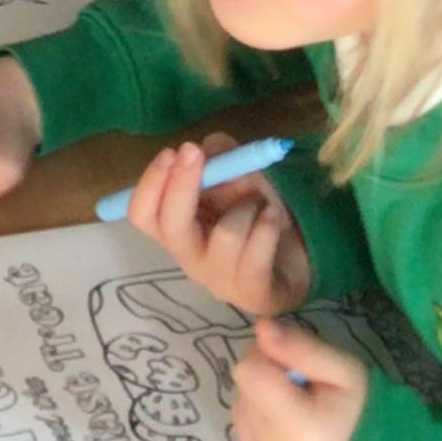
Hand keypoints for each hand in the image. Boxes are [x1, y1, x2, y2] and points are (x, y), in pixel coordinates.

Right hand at [120, 132, 312, 316]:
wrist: (299, 261)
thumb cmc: (257, 216)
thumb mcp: (238, 178)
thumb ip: (221, 158)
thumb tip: (209, 147)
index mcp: (177, 230)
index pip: (142, 214)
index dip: (150, 183)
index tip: (170, 152)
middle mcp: (190, 257)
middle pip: (170, 226)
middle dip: (180, 184)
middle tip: (193, 151)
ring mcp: (220, 280)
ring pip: (225, 235)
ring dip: (245, 207)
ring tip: (259, 204)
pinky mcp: (252, 294)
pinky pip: (255, 254)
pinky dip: (267, 227)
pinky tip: (273, 219)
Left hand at [230, 318, 365, 440]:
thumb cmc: (363, 412)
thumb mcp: (346, 371)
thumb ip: (302, 346)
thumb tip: (261, 327)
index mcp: (302, 430)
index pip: (248, 369)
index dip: (268, 357)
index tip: (294, 365)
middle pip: (242, 389)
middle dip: (266, 379)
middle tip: (299, 390)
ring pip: (240, 412)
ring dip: (261, 403)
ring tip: (295, 412)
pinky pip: (244, 439)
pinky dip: (261, 429)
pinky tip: (288, 434)